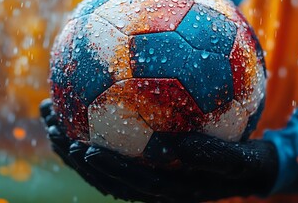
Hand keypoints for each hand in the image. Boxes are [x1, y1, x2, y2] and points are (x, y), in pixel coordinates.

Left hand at [40, 99, 278, 202]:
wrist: (247, 170)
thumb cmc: (245, 164)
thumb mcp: (242, 161)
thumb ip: (216, 157)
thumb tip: (183, 145)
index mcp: (167, 190)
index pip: (129, 184)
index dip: (105, 169)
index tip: (84, 149)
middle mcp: (150, 184)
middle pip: (104, 175)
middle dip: (74, 154)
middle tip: (51, 128)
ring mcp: (145, 173)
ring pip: (101, 163)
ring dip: (73, 142)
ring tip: (50, 116)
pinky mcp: (144, 160)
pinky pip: (112, 148)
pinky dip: (90, 131)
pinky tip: (75, 108)